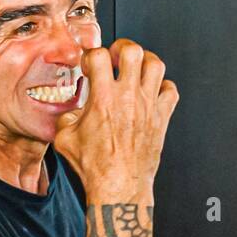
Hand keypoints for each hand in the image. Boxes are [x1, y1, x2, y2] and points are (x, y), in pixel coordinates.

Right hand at [54, 38, 178, 204]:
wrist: (119, 188)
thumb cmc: (95, 168)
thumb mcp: (65, 140)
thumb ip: (66, 117)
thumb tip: (72, 111)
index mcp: (103, 99)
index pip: (99, 55)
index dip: (91, 56)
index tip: (89, 67)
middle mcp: (128, 98)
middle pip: (133, 51)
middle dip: (122, 48)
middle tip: (116, 58)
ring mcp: (148, 107)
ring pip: (156, 64)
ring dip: (144, 62)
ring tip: (135, 69)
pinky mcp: (161, 119)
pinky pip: (171, 90)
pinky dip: (163, 87)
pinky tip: (151, 94)